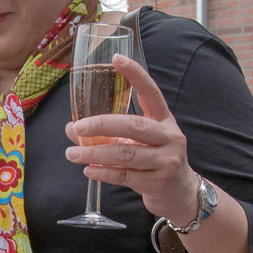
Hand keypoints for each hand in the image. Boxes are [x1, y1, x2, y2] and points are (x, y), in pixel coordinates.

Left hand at [64, 54, 199, 224]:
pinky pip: (125, 175)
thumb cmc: (154, 161)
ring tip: (72, 154)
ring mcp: (166, 160)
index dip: (135, 74)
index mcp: (163, 120)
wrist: (180, 194)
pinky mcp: (158, 182)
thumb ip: (109, 134)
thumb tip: (72, 127)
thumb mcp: (138, 142)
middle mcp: (168, 136)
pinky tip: (88, 170)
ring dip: (95, 154)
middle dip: (102, 125)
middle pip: (133, 125)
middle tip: (77, 127)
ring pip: (126, 153)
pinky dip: (104, 172)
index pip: (151, 92)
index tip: (116, 59)